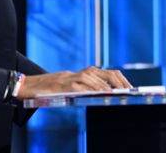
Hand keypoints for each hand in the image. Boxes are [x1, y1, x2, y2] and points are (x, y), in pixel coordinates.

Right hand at [17, 66, 131, 98]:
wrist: (35, 85)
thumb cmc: (58, 88)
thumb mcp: (77, 87)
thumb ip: (90, 88)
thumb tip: (108, 94)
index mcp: (87, 72)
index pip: (109, 73)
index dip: (121, 79)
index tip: (130, 87)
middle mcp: (83, 72)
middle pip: (106, 74)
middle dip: (119, 82)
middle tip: (128, 90)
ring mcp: (75, 77)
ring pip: (95, 78)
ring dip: (108, 85)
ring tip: (117, 92)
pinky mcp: (67, 84)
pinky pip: (83, 85)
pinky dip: (93, 89)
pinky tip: (100, 93)